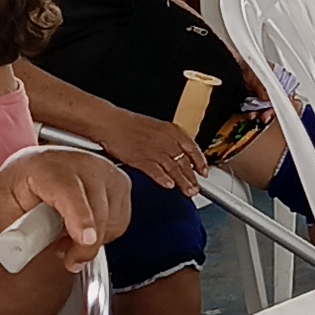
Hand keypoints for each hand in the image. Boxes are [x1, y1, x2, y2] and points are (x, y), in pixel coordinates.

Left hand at [0, 145, 127, 259]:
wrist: (34, 169)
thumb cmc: (19, 187)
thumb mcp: (2, 209)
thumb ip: (14, 233)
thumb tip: (23, 253)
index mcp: (45, 166)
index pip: (69, 190)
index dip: (80, 216)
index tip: (86, 240)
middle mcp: (81, 162)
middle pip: (97, 209)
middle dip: (85, 246)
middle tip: (67, 259)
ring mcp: (105, 170)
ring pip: (112, 219)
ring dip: (93, 241)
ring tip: (68, 238)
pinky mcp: (120, 183)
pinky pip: (121, 221)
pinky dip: (105, 234)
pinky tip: (84, 230)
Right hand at [89, 109, 204, 191]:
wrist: (109, 122)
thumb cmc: (128, 125)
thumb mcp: (156, 127)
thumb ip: (169, 140)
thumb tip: (178, 153)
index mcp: (171, 131)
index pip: (192, 148)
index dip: (200, 162)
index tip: (204, 172)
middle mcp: (165, 140)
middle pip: (184, 161)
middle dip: (193, 177)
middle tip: (197, 188)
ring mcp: (154, 150)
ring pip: (174, 168)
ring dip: (183, 182)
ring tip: (188, 192)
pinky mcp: (141, 158)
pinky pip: (156, 171)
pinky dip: (163, 179)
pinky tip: (169, 186)